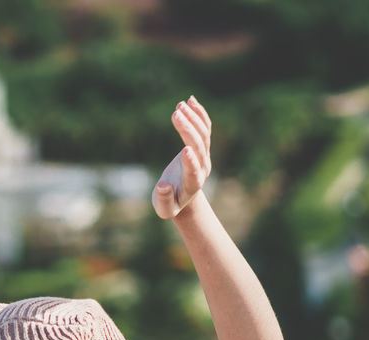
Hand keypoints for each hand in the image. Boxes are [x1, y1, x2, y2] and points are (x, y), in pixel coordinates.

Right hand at [151, 96, 211, 219]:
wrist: (184, 197)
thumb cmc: (170, 204)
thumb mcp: (164, 209)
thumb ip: (163, 200)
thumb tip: (163, 185)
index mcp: (193, 183)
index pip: (194, 170)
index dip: (191, 161)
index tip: (184, 150)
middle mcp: (203, 167)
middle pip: (199, 146)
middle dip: (188, 130)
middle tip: (176, 114)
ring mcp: (205, 155)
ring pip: (203, 134)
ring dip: (193, 118)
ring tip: (180, 105)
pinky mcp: (203, 147)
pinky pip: (204, 127)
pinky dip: (199, 114)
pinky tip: (190, 101)